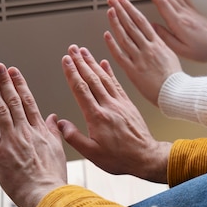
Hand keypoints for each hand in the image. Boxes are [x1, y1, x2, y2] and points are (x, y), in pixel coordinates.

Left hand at [0, 63, 67, 206]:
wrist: (45, 193)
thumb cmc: (52, 176)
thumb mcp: (58, 150)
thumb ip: (52, 131)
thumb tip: (51, 117)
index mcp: (39, 130)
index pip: (28, 101)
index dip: (20, 84)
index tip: (14, 72)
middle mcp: (25, 131)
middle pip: (13, 101)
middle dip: (5, 82)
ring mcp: (11, 140)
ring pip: (0, 111)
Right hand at [57, 45, 171, 182]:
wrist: (146, 157)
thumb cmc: (119, 158)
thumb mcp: (92, 153)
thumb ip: (74, 137)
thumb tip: (60, 124)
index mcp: (97, 116)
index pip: (81, 89)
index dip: (72, 73)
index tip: (65, 60)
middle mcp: (108, 105)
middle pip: (91, 79)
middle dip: (80, 62)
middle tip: (72, 48)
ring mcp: (119, 103)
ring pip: (104, 78)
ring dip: (93, 63)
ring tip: (84, 51)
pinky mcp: (128, 103)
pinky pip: (117, 84)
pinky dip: (110, 72)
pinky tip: (104, 63)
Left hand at [104, 0, 181, 105]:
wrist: (176, 93)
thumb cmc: (174, 78)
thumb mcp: (171, 54)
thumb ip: (160, 42)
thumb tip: (154, 33)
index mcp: (157, 43)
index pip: (141, 21)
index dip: (130, 8)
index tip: (122, 0)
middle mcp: (148, 48)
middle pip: (132, 24)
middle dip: (121, 10)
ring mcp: (140, 59)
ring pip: (125, 37)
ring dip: (116, 22)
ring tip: (109, 11)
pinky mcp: (133, 71)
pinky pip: (120, 55)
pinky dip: (113, 45)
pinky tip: (107, 35)